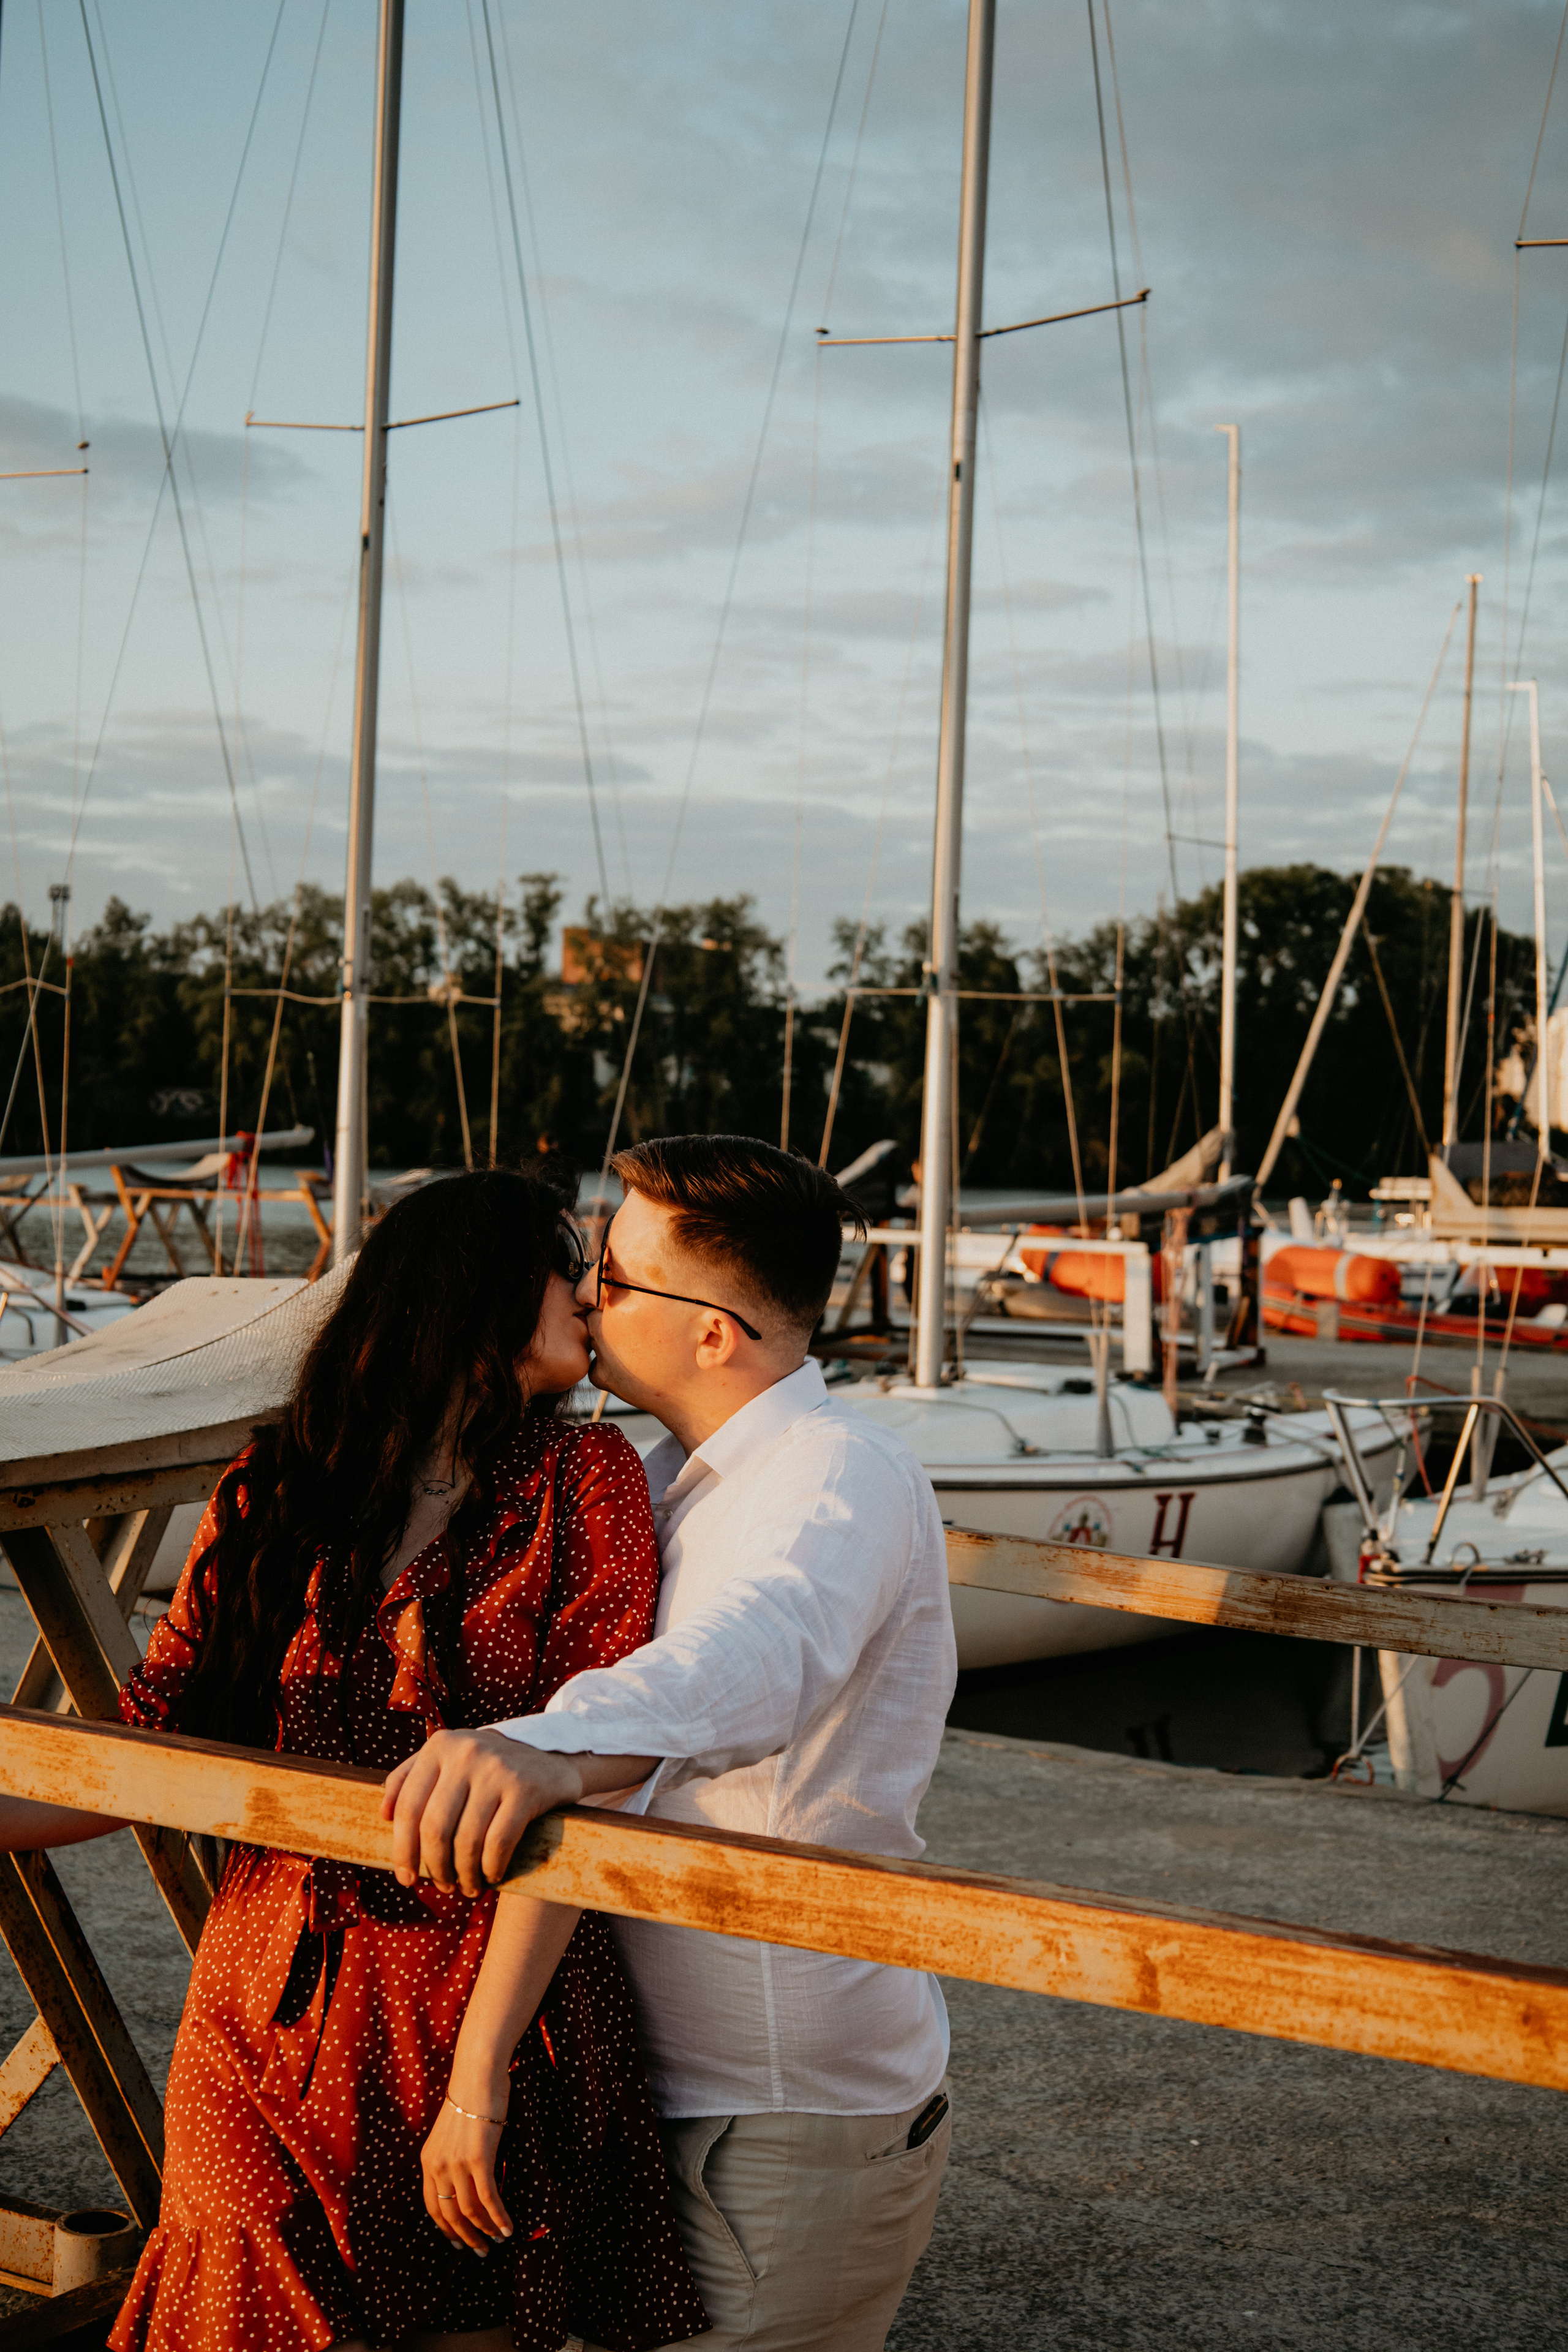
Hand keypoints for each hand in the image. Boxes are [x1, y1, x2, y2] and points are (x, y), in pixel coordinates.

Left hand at [382, 1730, 584, 1895]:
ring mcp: (497, 1768)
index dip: (402, 1849)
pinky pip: (498, 1842)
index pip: (408, 1806)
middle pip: (434, 1827)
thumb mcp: (449, 1759)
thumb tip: (384, 1815)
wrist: (552, 1758)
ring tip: (468, 1887)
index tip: (406, 1878)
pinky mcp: (525, 1788)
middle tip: (442, 1887)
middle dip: (434, 1867)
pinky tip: (492, 1876)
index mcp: (439, 1745)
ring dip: (464, 1874)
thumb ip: (412, 1777)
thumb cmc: (489, 1769)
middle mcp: (466, 1752)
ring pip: (466, 1840)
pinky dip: (491, 1868)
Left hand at [421, 2085, 510, 2254]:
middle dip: (466, 2238)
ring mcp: (458, 2164)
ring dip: (485, 2231)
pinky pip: (489, 2198)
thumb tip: (466, 2181)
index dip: (446, 2229)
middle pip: (450, 2215)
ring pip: (470, 2211)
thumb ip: (452, 2157)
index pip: (433, 2207)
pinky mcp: (479, 2159)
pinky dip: (499, 2217)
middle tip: (481, 2252)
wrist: (478, 2075)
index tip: (459, 2242)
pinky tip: (508, 2227)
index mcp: (428, 2161)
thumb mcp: (451, 2133)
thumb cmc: (471, 2099)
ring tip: (498, 2242)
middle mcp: (438, 2166)